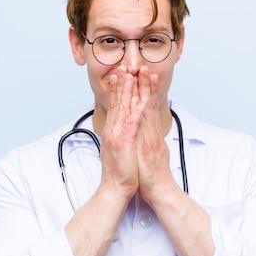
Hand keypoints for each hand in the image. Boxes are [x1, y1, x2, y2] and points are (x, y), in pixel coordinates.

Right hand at [98, 66, 147, 200]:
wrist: (115, 189)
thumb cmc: (121, 173)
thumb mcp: (119, 151)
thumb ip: (120, 138)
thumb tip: (121, 131)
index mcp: (112, 132)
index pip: (114, 106)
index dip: (117, 90)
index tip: (119, 75)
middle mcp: (113, 130)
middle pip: (117, 103)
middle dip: (121, 84)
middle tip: (124, 66)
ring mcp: (118, 135)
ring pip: (124, 108)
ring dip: (129, 91)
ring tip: (133, 74)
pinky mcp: (125, 142)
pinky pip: (133, 122)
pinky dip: (138, 109)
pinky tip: (143, 98)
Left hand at [135, 66, 176, 203]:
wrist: (160, 192)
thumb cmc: (152, 175)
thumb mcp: (151, 153)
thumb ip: (148, 140)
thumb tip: (145, 132)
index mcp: (151, 135)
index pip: (148, 109)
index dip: (146, 92)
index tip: (143, 75)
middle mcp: (152, 134)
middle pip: (149, 106)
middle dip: (146, 85)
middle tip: (144, 67)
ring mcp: (150, 140)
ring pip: (148, 112)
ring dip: (146, 93)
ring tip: (144, 75)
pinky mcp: (148, 148)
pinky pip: (145, 128)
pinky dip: (143, 113)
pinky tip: (142, 101)